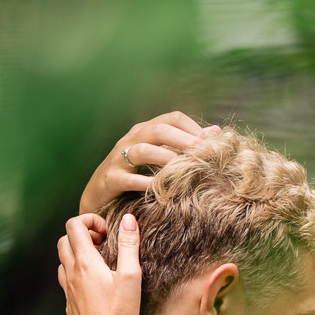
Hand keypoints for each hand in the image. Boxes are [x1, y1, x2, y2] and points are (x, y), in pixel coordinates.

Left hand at [57, 213, 154, 314]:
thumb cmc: (120, 310)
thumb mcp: (132, 275)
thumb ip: (129, 245)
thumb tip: (130, 219)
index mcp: (85, 262)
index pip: (74, 226)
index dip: (89, 220)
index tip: (107, 231)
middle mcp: (71, 272)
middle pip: (64, 240)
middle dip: (82, 234)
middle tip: (102, 243)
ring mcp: (67, 288)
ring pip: (61, 259)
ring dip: (76, 252)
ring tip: (98, 261)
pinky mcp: (69, 302)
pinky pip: (65, 279)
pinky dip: (74, 271)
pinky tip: (92, 282)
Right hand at [79, 112, 220, 215]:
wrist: (99, 195)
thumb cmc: (136, 174)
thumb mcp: (159, 156)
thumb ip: (183, 145)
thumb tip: (216, 132)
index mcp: (145, 130)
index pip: (172, 118)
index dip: (194, 127)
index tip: (212, 143)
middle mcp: (131, 140)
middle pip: (158, 130)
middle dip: (184, 140)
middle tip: (203, 153)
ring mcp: (119, 158)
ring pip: (142, 151)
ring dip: (166, 158)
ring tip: (184, 168)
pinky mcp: (111, 179)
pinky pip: (130, 179)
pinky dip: (147, 183)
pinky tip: (163, 188)